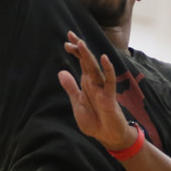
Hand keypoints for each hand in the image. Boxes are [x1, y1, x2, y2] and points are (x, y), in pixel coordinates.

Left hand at [59, 31, 136, 150]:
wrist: (107, 136)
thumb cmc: (94, 120)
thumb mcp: (78, 103)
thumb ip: (71, 88)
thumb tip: (61, 72)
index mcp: (86, 83)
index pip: (81, 63)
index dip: (75, 52)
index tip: (67, 41)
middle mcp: (94, 82)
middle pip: (86, 61)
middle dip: (79, 48)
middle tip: (70, 34)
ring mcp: (102, 88)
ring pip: (94, 68)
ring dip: (87, 55)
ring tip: (81, 43)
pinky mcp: (109, 96)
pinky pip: (109, 80)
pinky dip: (108, 69)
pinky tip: (104, 58)